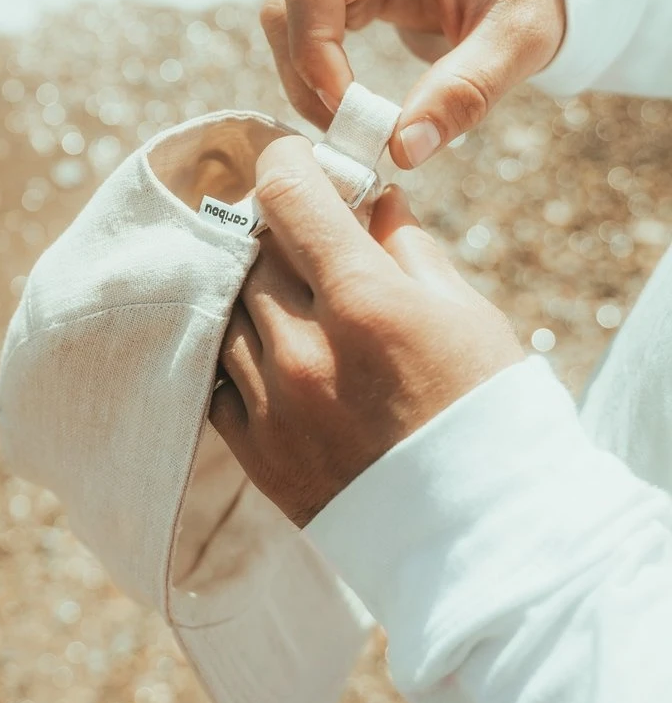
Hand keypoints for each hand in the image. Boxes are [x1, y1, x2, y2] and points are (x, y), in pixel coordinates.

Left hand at [210, 135, 523, 526]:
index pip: (287, 195)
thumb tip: (371, 200)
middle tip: (308, 241)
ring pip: (227, 310)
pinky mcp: (256, 450)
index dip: (287, 165)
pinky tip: (271, 354)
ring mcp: (273, 402)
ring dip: (254, 295)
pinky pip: (215, 376)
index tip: (297, 165)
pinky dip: (237, 354)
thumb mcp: (465, 312)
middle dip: (279, 235)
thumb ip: (406, 246)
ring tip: (297, 305)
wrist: (482, 536)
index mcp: (364, 301)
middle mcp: (305, 348)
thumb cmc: (488, 414)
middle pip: (254, 249)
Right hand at [261, 0, 565, 167]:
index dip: (314, 50)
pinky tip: (349, 102)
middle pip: (290, 1)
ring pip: (287, 15)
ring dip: (304, 75)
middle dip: (305, 73)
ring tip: (351, 122)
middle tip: (347, 130)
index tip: (347, 110)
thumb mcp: (521, 40)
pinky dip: (316, 67)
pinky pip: (306, 22)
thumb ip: (466, 92)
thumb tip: (402, 150)